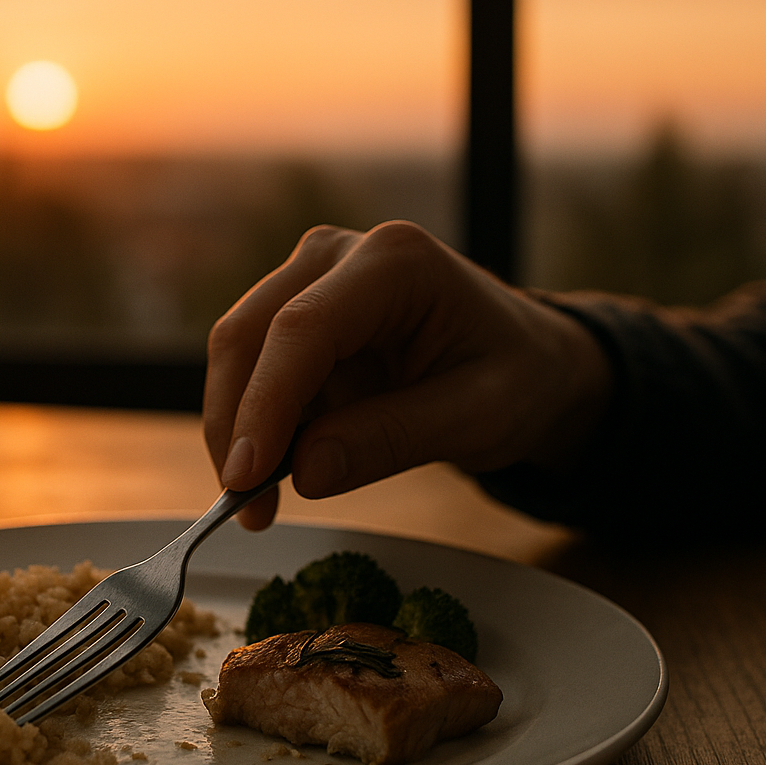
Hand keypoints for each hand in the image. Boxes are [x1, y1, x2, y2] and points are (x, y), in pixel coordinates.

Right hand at [203, 221, 612, 528]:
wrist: (529, 361)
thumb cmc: (517, 377)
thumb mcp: (478, 417)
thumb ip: (393, 439)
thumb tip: (305, 474)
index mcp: (394, 261)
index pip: (302, 329)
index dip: (264, 404)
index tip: (246, 475)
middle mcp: (337, 256)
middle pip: (248, 335)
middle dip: (236, 426)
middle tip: (246, 508)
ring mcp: (309, 281)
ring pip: (237, 355)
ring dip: (236, 433)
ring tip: (261, 506)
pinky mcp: (295, 317)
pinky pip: (253, 374)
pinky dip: (253, 429)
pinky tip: (275, 478)